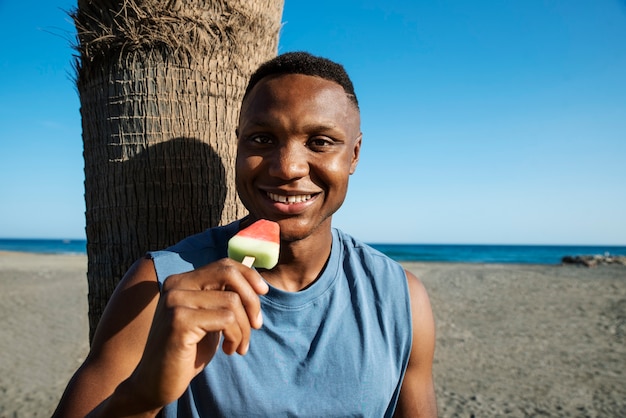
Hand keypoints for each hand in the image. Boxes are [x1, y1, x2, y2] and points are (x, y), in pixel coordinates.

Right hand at [126, 258, 268, 408]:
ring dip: (245, 328)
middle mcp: (176, 285)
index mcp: (181, 281)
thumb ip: (223, 298)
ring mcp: (176, 302)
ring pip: (232, 302)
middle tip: (257, 325)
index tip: (264, 292)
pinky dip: (236, 337)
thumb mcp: (209, 319)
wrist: (155, 383)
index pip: (224, 265)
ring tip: (239, 346)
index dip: (249, 275)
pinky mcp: (179, 321)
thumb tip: (256, 284)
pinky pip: (226, 320)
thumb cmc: (188, 351)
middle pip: (229, 275)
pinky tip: (229, 351)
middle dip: (251, 300)